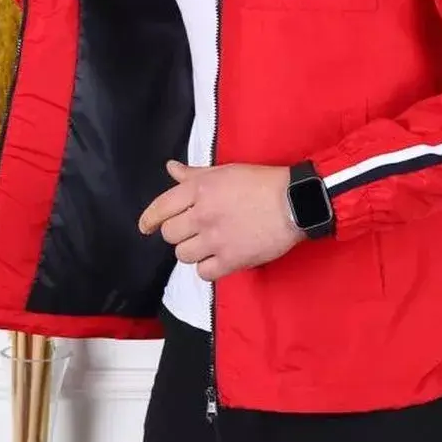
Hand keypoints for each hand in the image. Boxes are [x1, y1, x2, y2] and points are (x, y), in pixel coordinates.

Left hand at [138, 161, 303, 281]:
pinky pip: (203, 272)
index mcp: (200, 189)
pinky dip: (208, 267)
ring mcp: (216, 239)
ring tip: (208, 244)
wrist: (295, 202)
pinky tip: (218, 258)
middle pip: (170, 235)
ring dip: (192, 251)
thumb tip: (171, 168)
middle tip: (193, 230)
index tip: (146, 227)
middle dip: (178, 233)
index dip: (150, 219)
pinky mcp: (231, 260)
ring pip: (183, 255)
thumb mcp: (226, 170)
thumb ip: (195, 173)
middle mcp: (203, 214)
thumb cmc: (262, 182)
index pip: (161, 208)